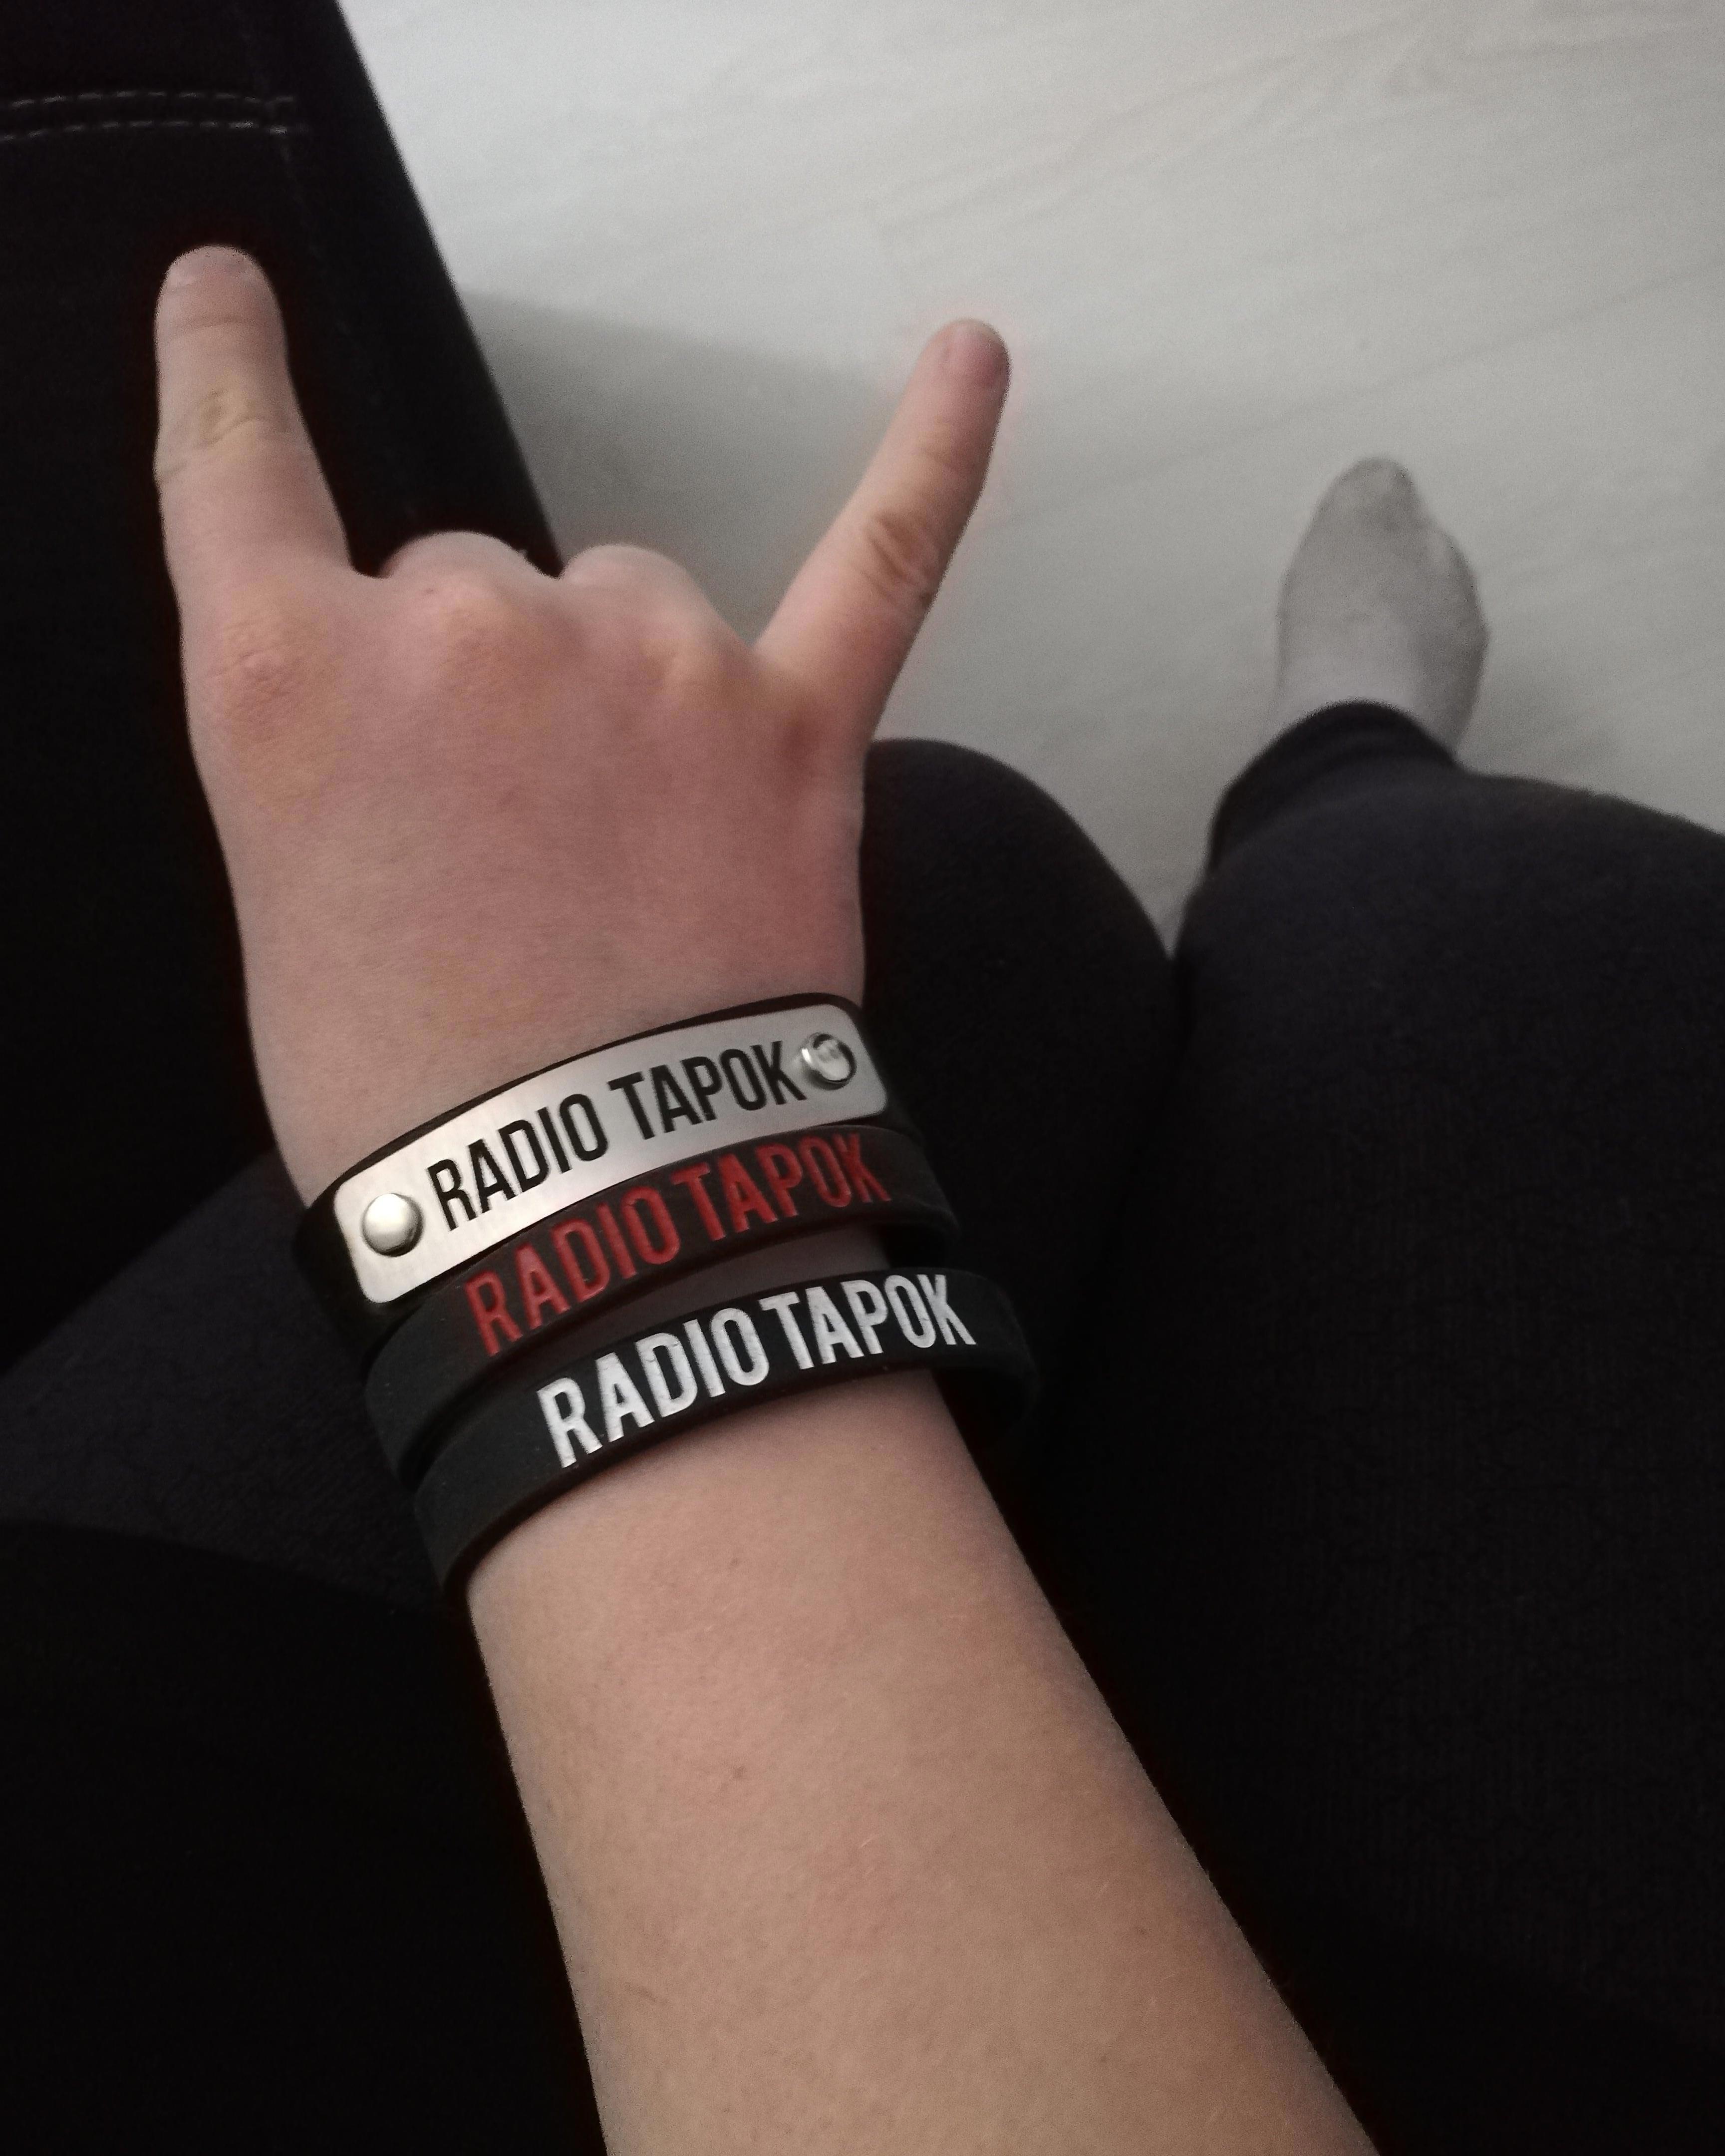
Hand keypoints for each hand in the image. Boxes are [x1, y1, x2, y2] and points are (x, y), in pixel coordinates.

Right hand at [152, 246, 1008, 1198]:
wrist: (584, 1219)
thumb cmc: (413, 1096)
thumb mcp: (293, 904)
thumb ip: (338, 757)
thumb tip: (429, 727)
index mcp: (299, 679)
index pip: (234, 473)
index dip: (221, 371)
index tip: (228, 295)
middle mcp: (470, 628)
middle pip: (469, 584)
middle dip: (484, 702)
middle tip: (504, 863)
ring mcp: (649, 663)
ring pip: (621, 599)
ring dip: (621, 690)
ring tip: (630, 858)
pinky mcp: (793, 728)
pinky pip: (879, 562)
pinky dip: (933, 458)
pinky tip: (972, 362)